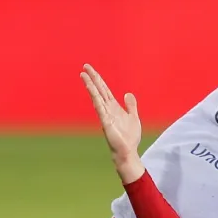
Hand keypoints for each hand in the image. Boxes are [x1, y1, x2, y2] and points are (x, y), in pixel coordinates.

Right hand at [80, 64, 145, 183]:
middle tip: (85, 66)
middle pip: (99, 90)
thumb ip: (131, 105)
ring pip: (97, 96)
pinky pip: (100, 108)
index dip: (98, 79)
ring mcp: (105, 115)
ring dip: (91, 86)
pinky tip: (92, 91)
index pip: (104, 90)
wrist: (128, 151)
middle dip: (93, 78)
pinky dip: (96, 99)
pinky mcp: (106, 122)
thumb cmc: (129, 137)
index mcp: (114, 107)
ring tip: (83, 75)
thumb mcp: (133, 117)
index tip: (91, 70)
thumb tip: (128, 93)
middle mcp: (108, 109)